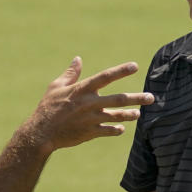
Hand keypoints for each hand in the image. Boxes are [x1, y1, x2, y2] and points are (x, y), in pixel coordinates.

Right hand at [25, 58, 153, 154]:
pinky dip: (116, 129)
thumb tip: (78, 59)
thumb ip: (71, 74)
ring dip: (130, 115)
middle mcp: (89, 103)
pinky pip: (108, 130)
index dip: (120, 71)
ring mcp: (91, 119)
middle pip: (118, 99)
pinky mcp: (90, 132)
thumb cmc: (48, 107)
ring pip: (116, 116)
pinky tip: (122, 128)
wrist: (41, 133)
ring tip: (138, 114)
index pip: (105, 77)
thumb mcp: (56, 86)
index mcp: (82, 89)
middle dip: (136, 98)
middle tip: (150, 97)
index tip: (135, 66)